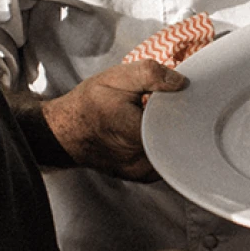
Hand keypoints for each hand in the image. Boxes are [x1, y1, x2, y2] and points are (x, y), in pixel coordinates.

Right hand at [41, 61, 187, 180]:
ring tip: (159, 118)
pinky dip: (165, 144)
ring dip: (172, 134)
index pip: (180, 124)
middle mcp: (140, 160)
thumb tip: (181, 82)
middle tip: (169, 106)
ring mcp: (141, 171)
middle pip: (180, 139)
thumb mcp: (116, 78)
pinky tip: (155, 130)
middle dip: (181, 121)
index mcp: (136, 135)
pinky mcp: (141, 175)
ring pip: (173, 152)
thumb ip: (150, 75)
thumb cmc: (87, 105)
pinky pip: (165, 160)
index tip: (183, 97)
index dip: (185, 108)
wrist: (63, 131)